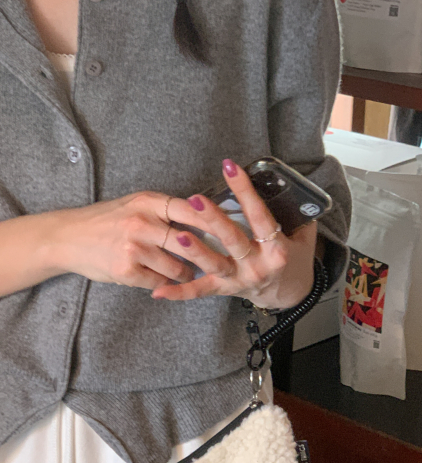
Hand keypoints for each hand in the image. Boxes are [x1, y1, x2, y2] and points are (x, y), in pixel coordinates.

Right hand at [49, 191, 234, 290]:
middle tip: (223, 263)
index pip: (191, 210)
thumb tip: (203, 217)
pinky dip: (166, 284)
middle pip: (191, 242)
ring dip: (187, 274)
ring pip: (178, 267)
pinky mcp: (126, 270)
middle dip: (210, 256)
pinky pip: (159, 282)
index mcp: (148, 202)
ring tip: (188, 274)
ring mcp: (134, 247)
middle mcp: (142, 222)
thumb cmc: (105, 221)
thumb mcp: (134, 205)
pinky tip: (165, 281)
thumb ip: (164, 210)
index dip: (215, 222)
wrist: (68, 237)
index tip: (232, 232)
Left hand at [151, 159, 317, 307]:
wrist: (290, 293)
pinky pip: (199, 291)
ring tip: (179, 234)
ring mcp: (239, 280)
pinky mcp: (224, 290)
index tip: (231, 168)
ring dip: (196, 250)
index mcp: (277, 250)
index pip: (260, 216)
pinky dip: (179, 292)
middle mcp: (257, 266)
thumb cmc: (294, 258)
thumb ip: (295, 212)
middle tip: (196, 199)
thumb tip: (282, 179)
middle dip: (214, 219)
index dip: (245, 191)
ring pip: (214, 265)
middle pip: (233, 240)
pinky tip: (159, 291)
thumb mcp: (303, 236)